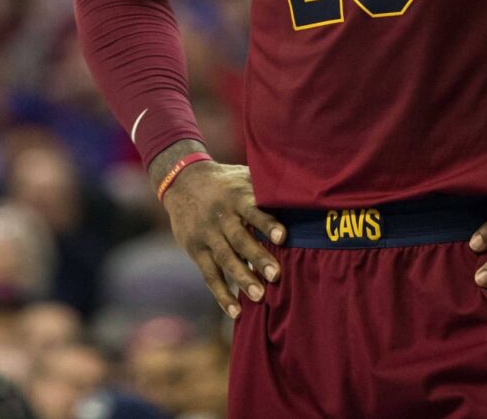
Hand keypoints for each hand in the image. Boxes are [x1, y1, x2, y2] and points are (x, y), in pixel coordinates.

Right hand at [159, 153, 286, 318]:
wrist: (182, 182)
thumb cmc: (226, 182)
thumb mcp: (244, 175)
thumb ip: (267, 187)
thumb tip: (304, 191)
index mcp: (237, 197)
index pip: (253, 210)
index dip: (267, 223)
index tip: (282, 237)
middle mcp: (221, 217)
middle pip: (240, 239)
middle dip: (257, 257)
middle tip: (276, 275)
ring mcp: (207, 235)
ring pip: (225, 259)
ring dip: (242, 279)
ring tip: (259, 297)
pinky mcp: (196, 251)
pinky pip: (209, 275)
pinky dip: (222, 295)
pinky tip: (236, 312)